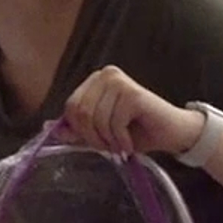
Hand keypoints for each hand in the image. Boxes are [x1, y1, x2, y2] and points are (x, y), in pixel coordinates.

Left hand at [59, 66, 202, 158]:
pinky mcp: (133, 94)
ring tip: (121, 144)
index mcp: (96, 81)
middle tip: (109, 147)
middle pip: (81, 112)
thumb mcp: (101, 134)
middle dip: (93, 137)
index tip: (96, 143)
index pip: (71, 107)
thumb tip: (51, 129)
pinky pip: (114, 123)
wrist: (171, 134)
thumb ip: (77, 130)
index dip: (79, 131)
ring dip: (108, 140)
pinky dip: (120, 139)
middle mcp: (106, 75)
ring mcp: (120, 82)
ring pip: (96, 119)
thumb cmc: (137, 132)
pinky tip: (130, 142)